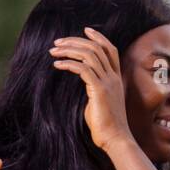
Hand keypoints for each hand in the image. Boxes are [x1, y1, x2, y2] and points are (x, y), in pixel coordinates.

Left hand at [50, 27, 131, 150]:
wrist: (116, 139)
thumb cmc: (106, 125)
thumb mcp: (101, 101)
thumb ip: (95, 88)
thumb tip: (84, 82)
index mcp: (116, 78)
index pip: (110, 49)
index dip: (98, 38)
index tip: (85, 30)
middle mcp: (114, 77)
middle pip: (97, 48)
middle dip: (75, 41)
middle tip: (57, 43)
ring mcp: (108, 83)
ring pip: (89, 55)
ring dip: (69, 50)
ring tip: (53, 51)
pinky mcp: (99, 90)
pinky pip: (83, 69)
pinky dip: (68, 64)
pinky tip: (57, 65)